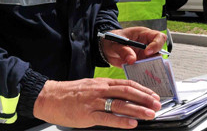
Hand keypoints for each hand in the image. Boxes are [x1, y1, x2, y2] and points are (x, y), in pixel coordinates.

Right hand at [33, 78, 161, 128]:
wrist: (49, 97)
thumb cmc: (69, 94)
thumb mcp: (90, 87)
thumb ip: (106, 91)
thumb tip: (122, 97)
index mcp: (102, 83)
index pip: (127, 84)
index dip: (142, 90)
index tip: (153, 95)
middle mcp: (100, 90)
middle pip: (127, 92)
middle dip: (145, 98)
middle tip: (157, 104)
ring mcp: (94, 102)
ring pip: (120, 104)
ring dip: (138, 109)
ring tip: (150, 114)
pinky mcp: (87, 114)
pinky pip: (107, 117)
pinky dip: (121, 121)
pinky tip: (132, 123)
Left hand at [101, 27, 166, 67]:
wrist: (106, 49)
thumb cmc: (112, 41)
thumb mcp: (115, 44)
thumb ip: (123, 50)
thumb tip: (132, 60)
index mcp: (143, 34)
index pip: (158, 37)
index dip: (156, 44)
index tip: (147, 52)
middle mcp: (147, 45)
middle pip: (160, 51)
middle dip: (155, 59)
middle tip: (146, 64)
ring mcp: (145, 55)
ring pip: (155, 62)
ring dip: (150, 68)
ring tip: (143, 72)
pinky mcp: (141, 64)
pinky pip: (147, 69)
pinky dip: (145, 73)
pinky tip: (140, 77)